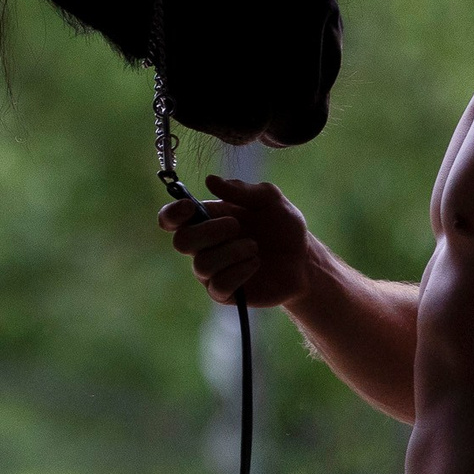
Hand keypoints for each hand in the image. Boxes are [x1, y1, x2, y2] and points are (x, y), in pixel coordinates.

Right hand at [159, 173, 313, 307]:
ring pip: (202, 265)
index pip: (170, 219)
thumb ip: (242, 190)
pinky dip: (238, 272)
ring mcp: (212, 271)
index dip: (172, 214)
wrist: (303, 260)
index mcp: (207, 220)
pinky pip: (218, 286)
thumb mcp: (270, 200)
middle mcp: (203, 246)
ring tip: (254, 248)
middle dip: (209, 232)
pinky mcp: (225, 293)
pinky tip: (255, 263)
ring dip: (231, 252)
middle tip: (237, 225)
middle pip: (181, 242)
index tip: (190, 207)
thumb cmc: (283, 226)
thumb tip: (210, 180)